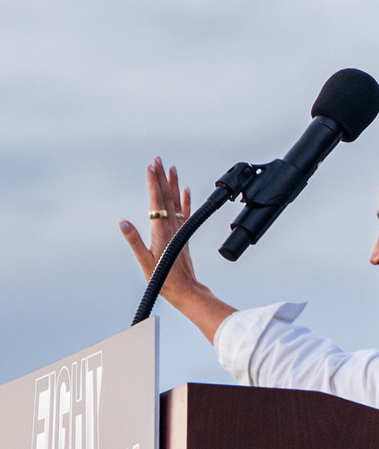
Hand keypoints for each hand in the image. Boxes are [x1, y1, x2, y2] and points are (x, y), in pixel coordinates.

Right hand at [119, 156, 198, 303]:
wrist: (186, 289)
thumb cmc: (163, 278)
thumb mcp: (144, 261)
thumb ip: (134, 241)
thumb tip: (123, 222)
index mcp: (161, 230)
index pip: (156, 201)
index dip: (153, 183)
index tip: (150, 167)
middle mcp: (172, 226)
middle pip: (166, 197)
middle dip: (161, 177)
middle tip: (158, 159)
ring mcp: (179, 229)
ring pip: (176, 202)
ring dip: (172, 184)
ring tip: (171, 168)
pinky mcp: (184, 235)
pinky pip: (185, 213)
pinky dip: (185, 200)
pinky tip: (186, 190)